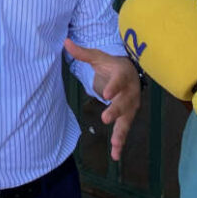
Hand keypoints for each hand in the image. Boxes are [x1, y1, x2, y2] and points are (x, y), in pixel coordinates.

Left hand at [64, 39, 139, 160]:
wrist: (130, 71)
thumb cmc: (111, 64)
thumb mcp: (98, 57)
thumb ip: (82, 53)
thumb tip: (65, 42)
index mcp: (122, 75)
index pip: (118, 81)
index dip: (113, 87)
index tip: (106, 94)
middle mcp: (129, 92)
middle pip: (123, 103)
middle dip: (115, 111)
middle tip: (106, 118)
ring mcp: (130, 106)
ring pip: (126, 120)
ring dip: (120, 133)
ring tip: (115, 146)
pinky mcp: (128, 117)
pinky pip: (124, 130)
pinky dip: (120, 143)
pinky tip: (115, 155)